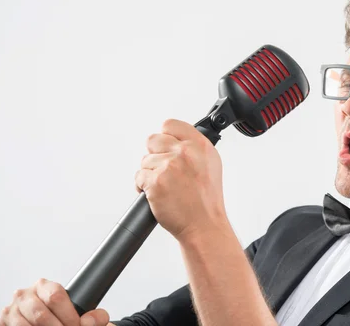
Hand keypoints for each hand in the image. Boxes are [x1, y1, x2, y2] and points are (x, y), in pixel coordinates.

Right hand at [0, 278, 110, 325]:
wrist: (47, 321)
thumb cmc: (61, 316)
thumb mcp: (79, 312)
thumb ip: (95, 316)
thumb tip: (90, 321)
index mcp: (43, 286)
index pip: (56, 295)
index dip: (69, 314)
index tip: (77, 325)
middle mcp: (24, 296)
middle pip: (41, 315)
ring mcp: (10, 311)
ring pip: (25, 325)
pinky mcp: (1, 323)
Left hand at [135, 119, 226, 240]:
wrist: (204, 224)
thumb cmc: (207, 199)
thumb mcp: (211, 164)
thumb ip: (194, 148)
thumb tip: (175, 139)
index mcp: (200, 146)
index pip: (171, 125)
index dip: (165, 136)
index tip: (166, 145)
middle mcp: (185, 153)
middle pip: (153, 140)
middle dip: (154, 155)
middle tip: (165, 169)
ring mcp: (169, 167)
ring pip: (145, 161)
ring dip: (150, 174)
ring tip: (165, 187)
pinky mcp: (155, 182)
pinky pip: (139, 177)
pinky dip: (143, 187)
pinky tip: (157, 194)